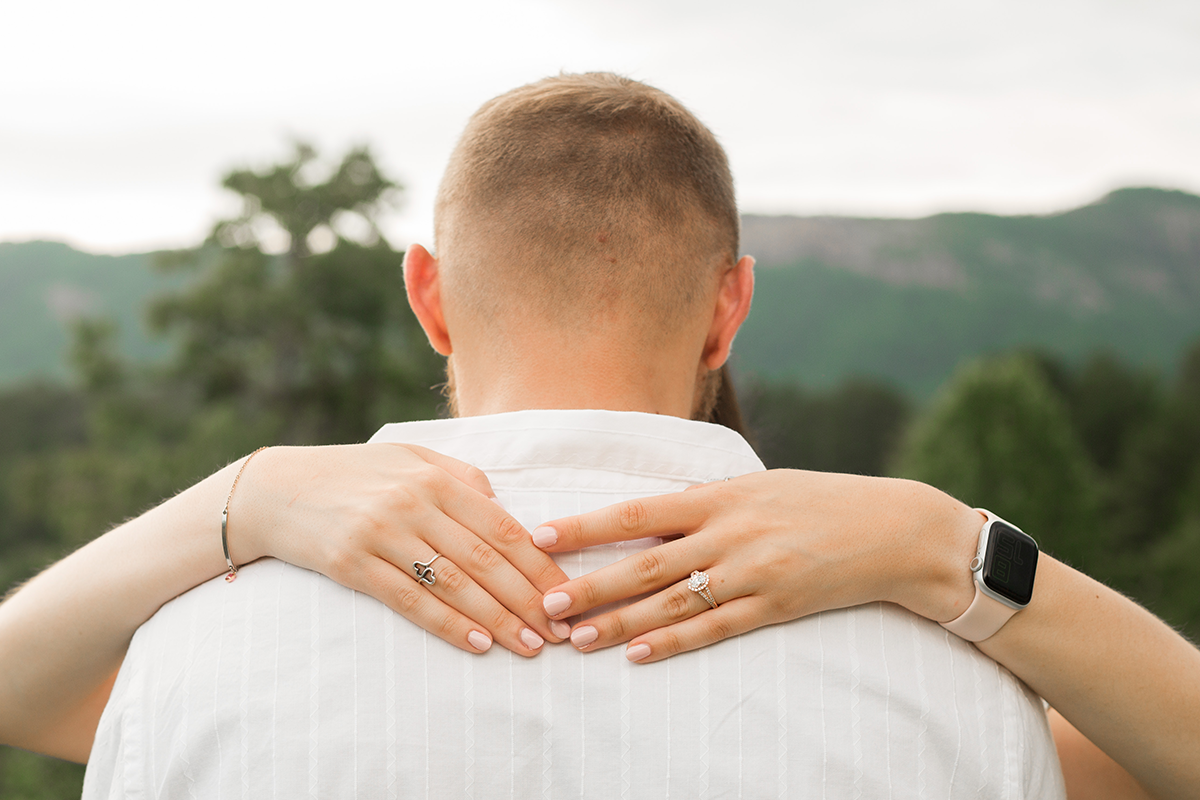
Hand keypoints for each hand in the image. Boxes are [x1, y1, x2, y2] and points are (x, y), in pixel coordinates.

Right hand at [231, 443, 570, 655]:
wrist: (275, 489)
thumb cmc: (354, 474)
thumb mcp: (411, 459)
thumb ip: (462, 478)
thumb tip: (504, 506)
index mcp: (436, 479)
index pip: (503, 527)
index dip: (539, 566)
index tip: (567, 595)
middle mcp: (413, 504)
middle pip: (486, 560)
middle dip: (529, 600)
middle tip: (559, 632)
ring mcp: (382, 534)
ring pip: (454, 584)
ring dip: (497, 619)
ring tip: (528, 646)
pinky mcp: (352, 564)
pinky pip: (409, 600)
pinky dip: (447, 624)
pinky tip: (476, 644)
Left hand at [532, 469, 980, 662]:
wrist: (892, 529)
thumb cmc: (818, 501)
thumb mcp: (757, 486)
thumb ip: (703, 502)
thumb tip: (644, 517)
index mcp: (720, 495)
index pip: (638, 511)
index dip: (586, 525)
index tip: (541, 535)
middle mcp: (730, 533)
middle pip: (646, 562)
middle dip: (592, 584)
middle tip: (546, 603)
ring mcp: (753, 572)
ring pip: (673, 602)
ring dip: (622, 623)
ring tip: (577, 638)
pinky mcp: (776, 606)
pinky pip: (715, 628)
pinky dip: (674, 642)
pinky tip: (639, 655)